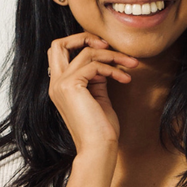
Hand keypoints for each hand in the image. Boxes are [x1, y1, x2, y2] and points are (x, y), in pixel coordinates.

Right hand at [47, 33, 137, 153]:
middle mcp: (55, 83)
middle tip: (109, 45)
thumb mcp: (98, 97)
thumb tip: (102, 63)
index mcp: (59, 86)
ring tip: (131, 65)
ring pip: (86, 52)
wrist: (98, 148)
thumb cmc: (101, 129)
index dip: (81, 44)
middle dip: (85, 37)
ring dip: (113, 56)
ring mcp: (60, 84)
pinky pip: (94, 65)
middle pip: (58, 43)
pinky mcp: (71, 86)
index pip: (60, 52)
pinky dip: (113, 69)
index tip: (106, 51)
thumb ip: (95, 78)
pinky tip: (126, 79)